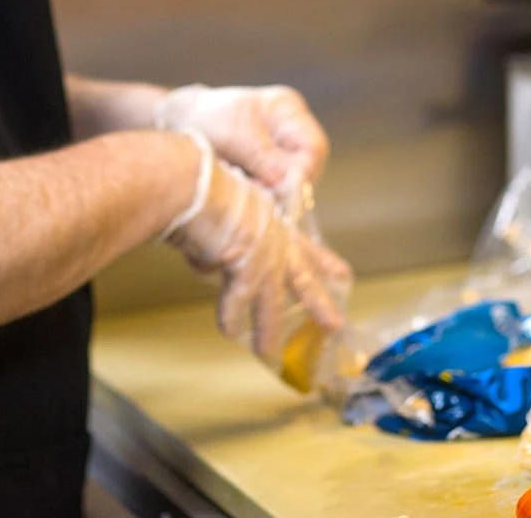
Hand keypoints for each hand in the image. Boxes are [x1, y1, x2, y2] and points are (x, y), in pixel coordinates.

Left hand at [155, 84, 327, 189]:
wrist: (180, 121)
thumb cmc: (206, 119)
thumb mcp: (234, 135)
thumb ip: (263, 158)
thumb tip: (286, 185)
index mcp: (289, 109)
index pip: (314, 148)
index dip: (301, 174)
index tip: (276, 191)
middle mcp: (292, 128)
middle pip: (306, 167)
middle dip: (285, 186)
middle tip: (257, 194)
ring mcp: (283, 146)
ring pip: (291, 181)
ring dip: (272, 191)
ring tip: (246, 190)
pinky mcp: (269, 164)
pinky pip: (275, 185)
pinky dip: (262, 191)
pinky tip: (244, 190)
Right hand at [163, 133, 352, 359]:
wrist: (188, 178)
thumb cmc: (196, 178)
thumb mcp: (221, 198)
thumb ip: (226, 227)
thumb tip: (212, 252)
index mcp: (269, 214)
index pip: (302, 243)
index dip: (321, 260)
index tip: (341, 274)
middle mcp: (271, 233)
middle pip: (301, 275)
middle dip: (317, 302)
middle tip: (333, 325)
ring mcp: (262, 250)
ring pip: (272, 300)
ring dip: (268, 329)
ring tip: (268, 352)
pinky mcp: (246, 264)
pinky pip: (238, 300)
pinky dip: (231, 316)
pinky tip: (229, 330)